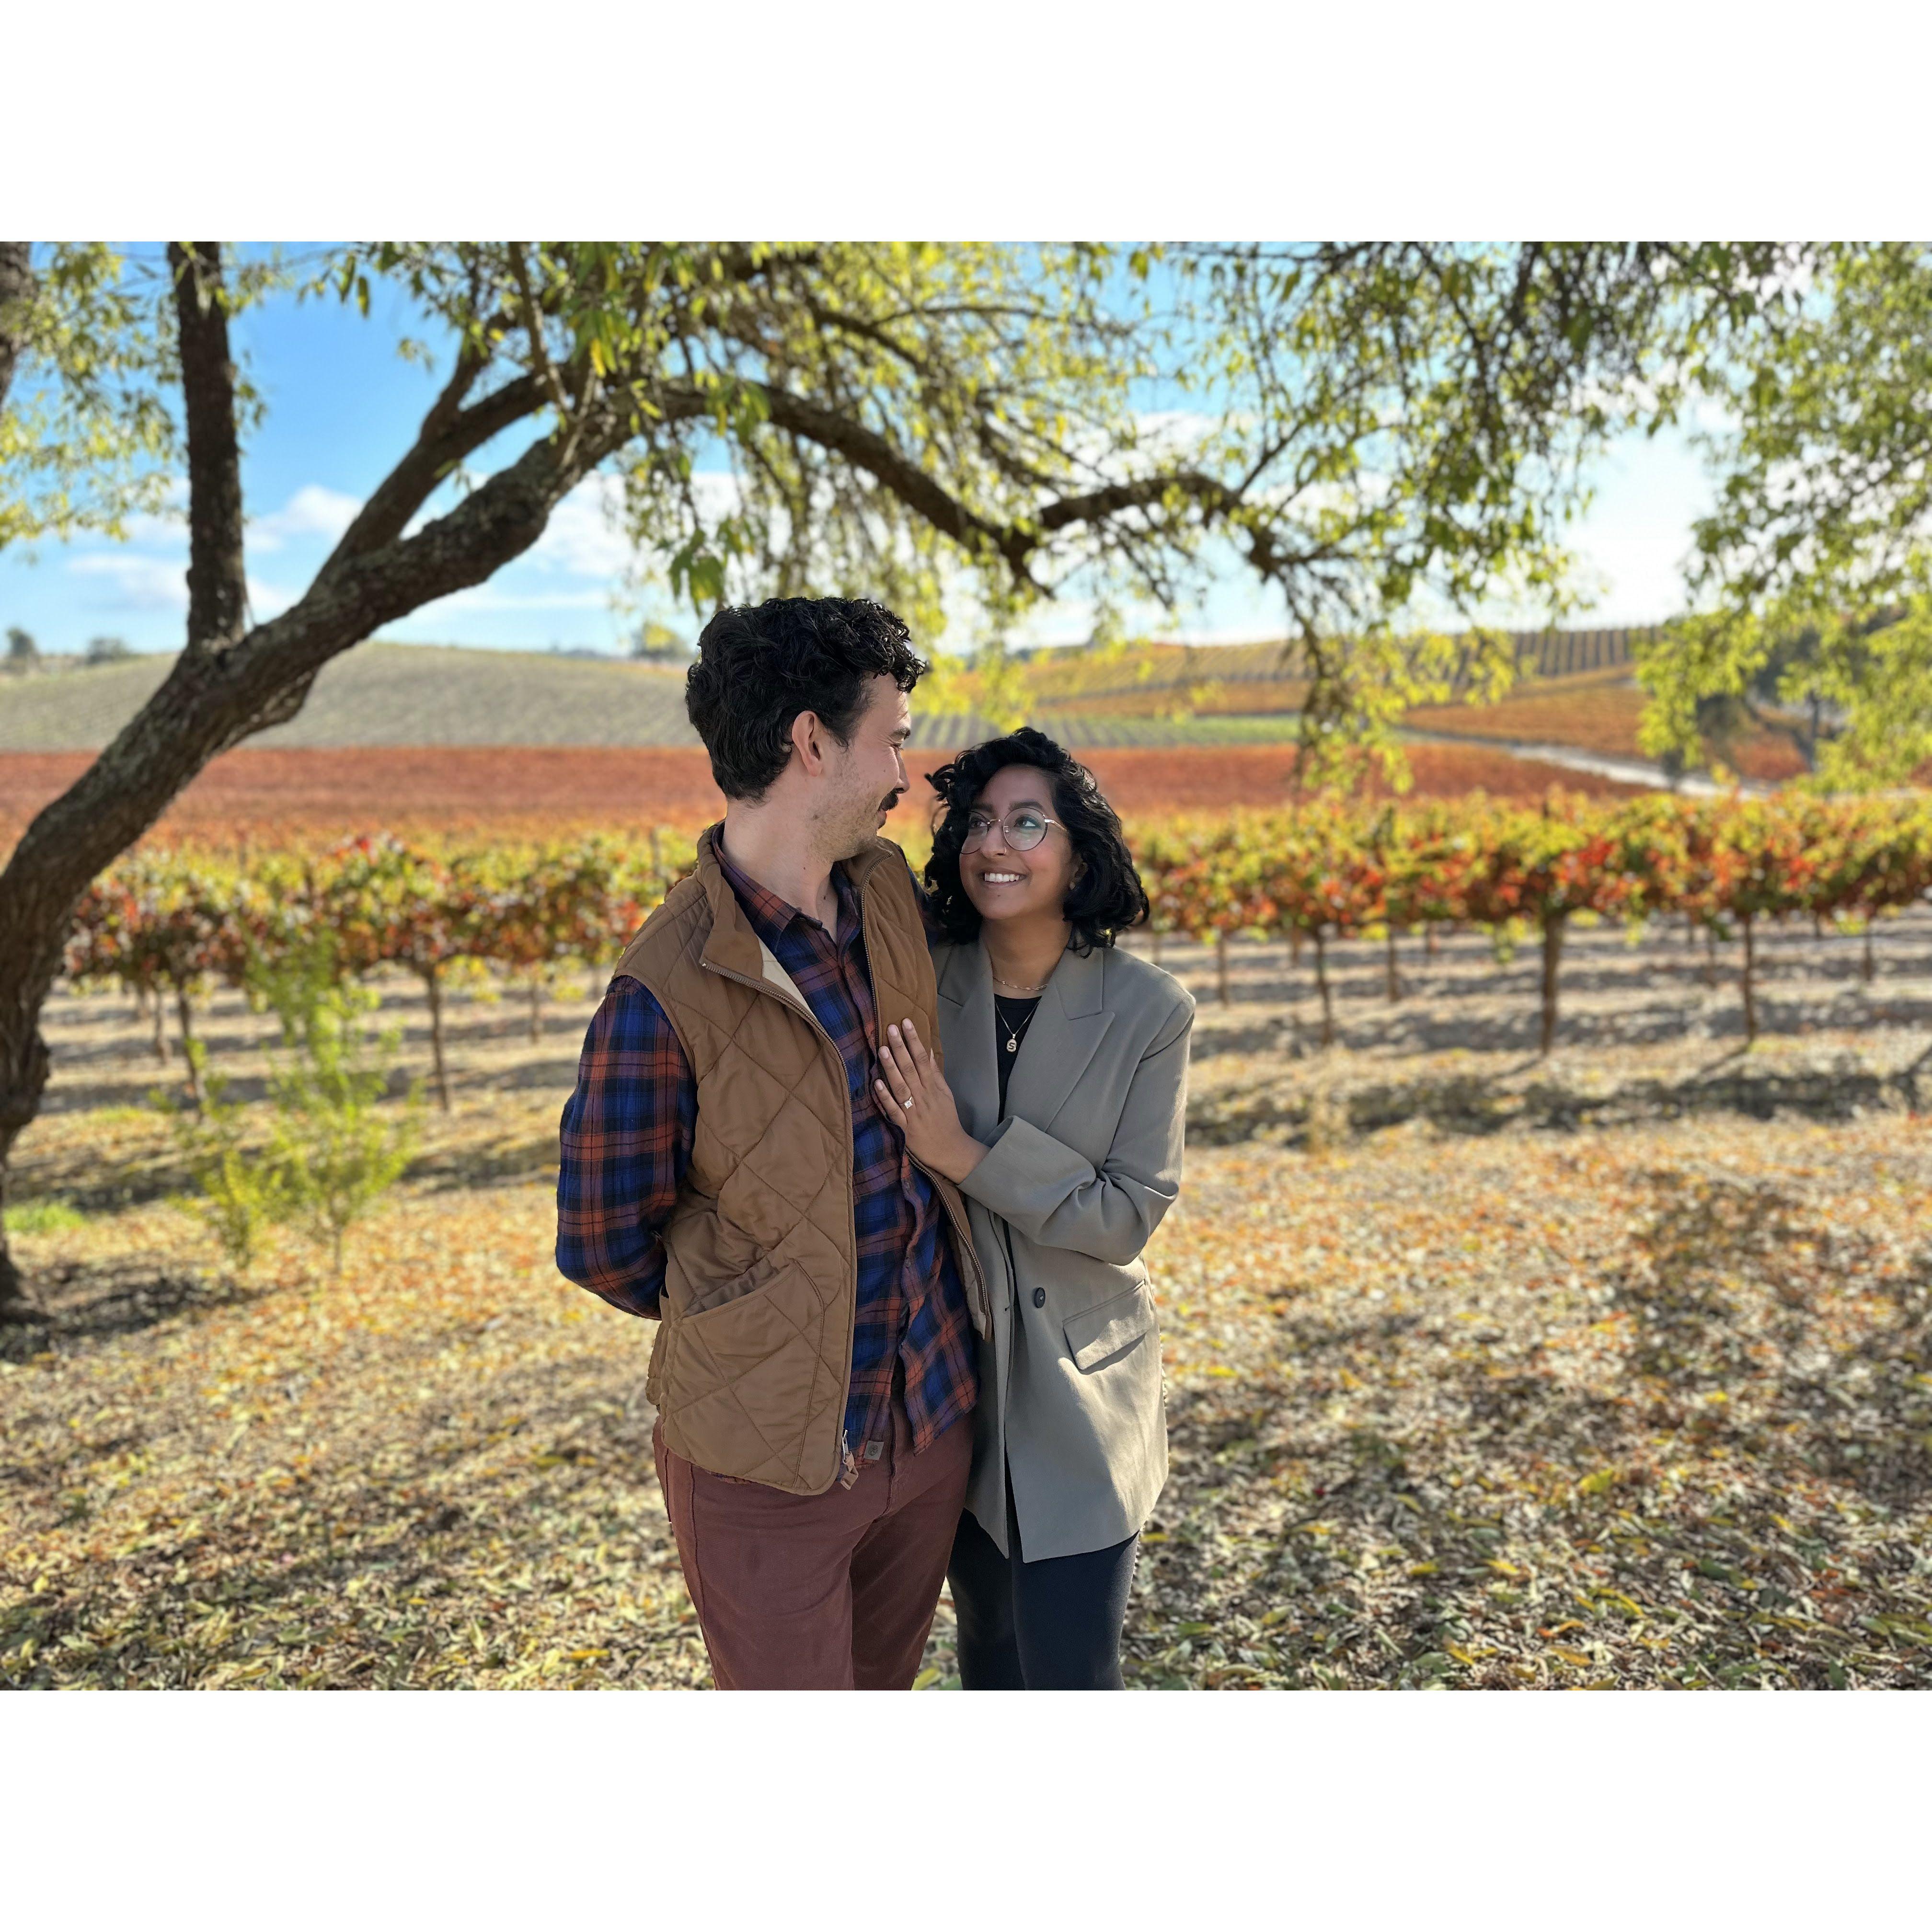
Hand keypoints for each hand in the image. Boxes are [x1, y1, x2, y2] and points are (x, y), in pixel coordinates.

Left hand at [874, 1018, 985, 1183]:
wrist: (950, 1150)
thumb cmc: (946, 1120)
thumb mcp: (946, 1094)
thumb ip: (935, 1074)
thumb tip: (928, 1052)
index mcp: (933, 1088)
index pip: (923, 1059)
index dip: (914, 1040)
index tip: (906, 1023)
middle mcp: (923, 1097)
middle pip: (911, 1069)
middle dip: (901, 1047)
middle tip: (891, 1028)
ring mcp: (913, 1111)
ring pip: (901, 1086)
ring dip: (892, 1068)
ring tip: (883, 1049)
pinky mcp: (905, 1127)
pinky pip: (894, 1110)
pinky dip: (885, 1097)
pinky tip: (877, 1083)